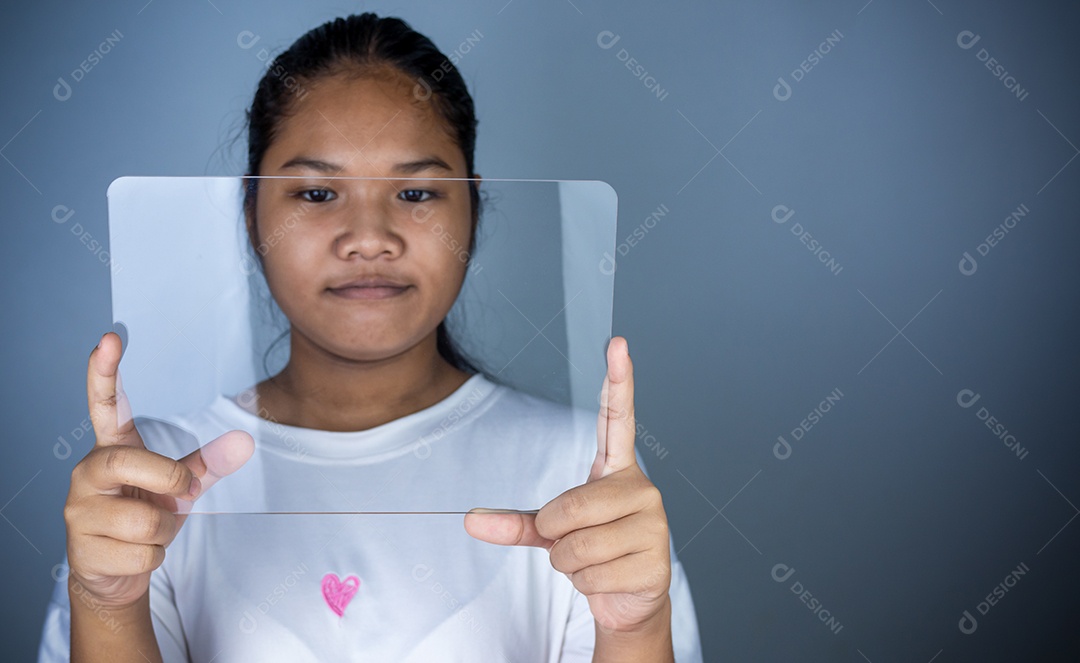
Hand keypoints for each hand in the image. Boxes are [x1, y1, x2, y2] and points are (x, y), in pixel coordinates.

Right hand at [64, 331, 254, 609]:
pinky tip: (133, 555)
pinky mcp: (82, 549)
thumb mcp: (179, 486)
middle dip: (165, 479)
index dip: (105, 374)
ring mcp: (79, 511)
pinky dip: (153, 557)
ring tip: (146, 533)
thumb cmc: (144, 516)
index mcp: (111, 451)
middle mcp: (87, 473)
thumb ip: (209, 462)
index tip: (109, 339)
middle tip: (179, 492)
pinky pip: (142, 552)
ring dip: (161, 531)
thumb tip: (245, 441)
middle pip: (128, 463)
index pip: (106, 406)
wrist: (114, 572)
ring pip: (144, 519)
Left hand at [464, 336, 671, 632]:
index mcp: (616, 470)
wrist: (627, 598)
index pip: (616, 418)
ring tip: (592, 563)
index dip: (618, 380)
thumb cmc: (591, 552)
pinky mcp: (656, 562)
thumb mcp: (549, 531)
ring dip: (570, 564)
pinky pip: (594, 575)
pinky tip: (608, 579)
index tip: (617, 344)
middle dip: (555, 535)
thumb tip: (470, 520)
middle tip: (568, 543)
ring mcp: (654, 524)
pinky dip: (586, 585)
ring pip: (579, 546)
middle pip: (572, 506)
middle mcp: (641, 488)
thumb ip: (515, 522)